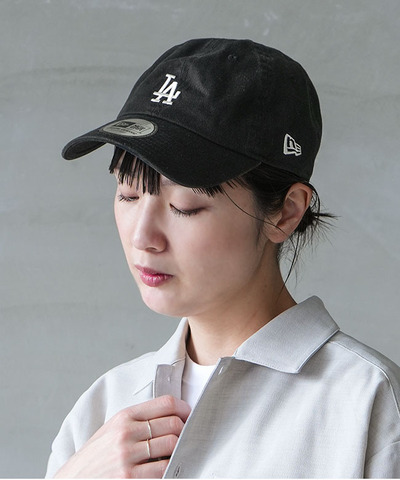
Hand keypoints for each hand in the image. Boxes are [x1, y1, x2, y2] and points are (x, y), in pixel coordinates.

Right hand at [54, 395, 190, 477]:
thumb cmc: (95, 458)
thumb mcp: (111, 430)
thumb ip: (137, 420)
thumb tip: (170, 415)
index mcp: (124, 417)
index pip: (165, 403)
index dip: (183, 408)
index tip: (188, 415)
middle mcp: (126, 433)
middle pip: (173, 423)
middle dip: (185, 430)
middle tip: (187, 436)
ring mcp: (127, 457)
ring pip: (172, 445)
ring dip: (181, 449)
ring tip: (179, 452)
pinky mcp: (130, 478)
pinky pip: (164, 470)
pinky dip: (172, 468)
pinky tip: (169, 467)